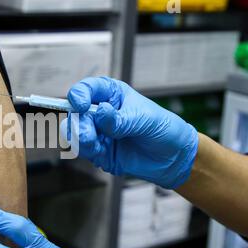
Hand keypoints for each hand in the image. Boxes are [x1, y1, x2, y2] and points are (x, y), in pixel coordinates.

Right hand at [61, 77, 198, 188]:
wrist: (173, 157)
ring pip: (74, 132)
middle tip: (89, 134)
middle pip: (75, 112)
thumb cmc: (163, 129)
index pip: (87, 89)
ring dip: (80, 138)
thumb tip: (100, 113)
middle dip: (78, 123)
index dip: (79, 95)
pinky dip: (87, 151)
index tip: (82, 105)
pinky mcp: (98, 150)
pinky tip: (100, 152)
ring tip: (95, 145)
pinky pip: (83, 150)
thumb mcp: (145, 119)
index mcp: (111, 95)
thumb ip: (120, 119)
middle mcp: (100, 112)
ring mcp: (98, 132)